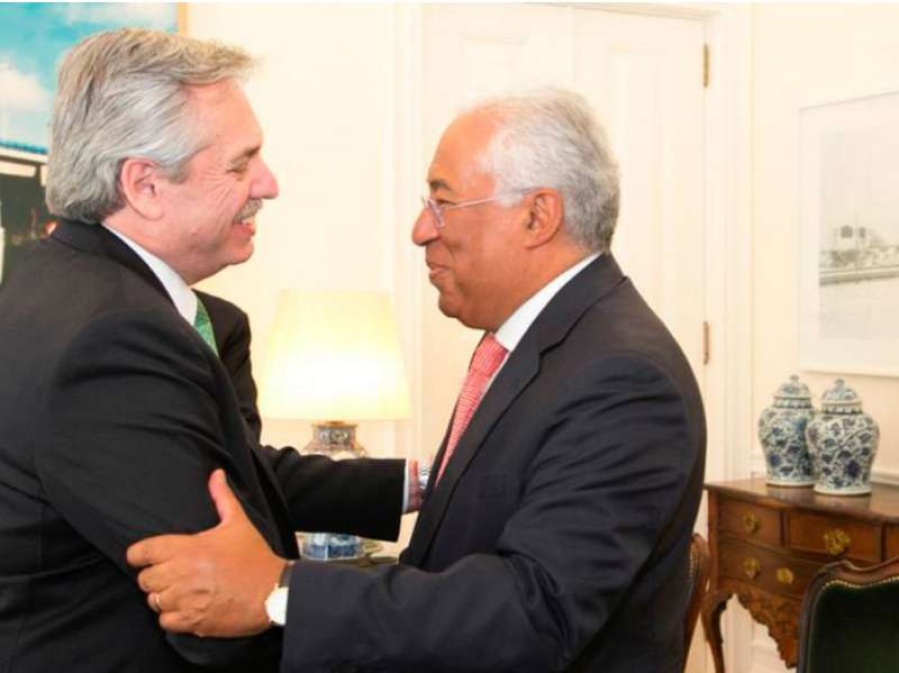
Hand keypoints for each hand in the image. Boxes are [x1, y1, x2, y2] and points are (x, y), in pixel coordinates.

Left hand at [126, 469, 285, 636]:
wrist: (273, 591)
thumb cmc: (254, 556)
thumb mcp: (238, 523)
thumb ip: (221, 497)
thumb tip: (215, 475)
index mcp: (188, 548)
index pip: (141, 552)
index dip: (140, 555)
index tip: (146, 557)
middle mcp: (181, 574)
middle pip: (144, 579)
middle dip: (155, 576)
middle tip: (172, 574)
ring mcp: (185, 600)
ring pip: (154, 601)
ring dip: (164, 597)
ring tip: (181, 591)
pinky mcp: (193, 622)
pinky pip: (165, 622)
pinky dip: (173, 617)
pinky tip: (188, 608)